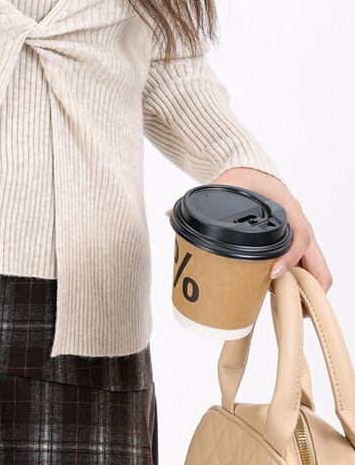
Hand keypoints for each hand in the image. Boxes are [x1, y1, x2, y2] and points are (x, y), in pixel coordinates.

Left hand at [211, 168, 332, 317]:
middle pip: (316, 261)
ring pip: (314, 268)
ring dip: (307, 290)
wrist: (252, 172)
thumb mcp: (226, 186)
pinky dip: (299, 284)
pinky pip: (304, 268)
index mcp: (286, 209)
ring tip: (292, 312)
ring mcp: (298, 237)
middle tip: (295, 310)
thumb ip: (201, 199)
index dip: (290, 257)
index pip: (300, 236)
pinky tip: (283, 300)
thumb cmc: (244, 180)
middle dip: (311, 287)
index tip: (273, 274)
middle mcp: (298, 225)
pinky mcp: (292, 245)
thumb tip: (169, 213)